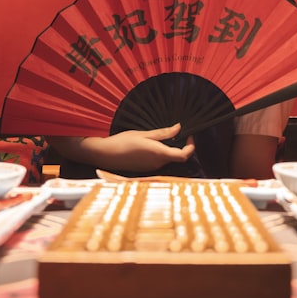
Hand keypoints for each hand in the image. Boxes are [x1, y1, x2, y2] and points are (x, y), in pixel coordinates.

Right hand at [78, 123, 195, 172]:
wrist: (106, 155)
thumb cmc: (123, 142)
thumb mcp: (144, 134)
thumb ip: (163, 133)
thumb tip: (178, 128)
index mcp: (159, 153)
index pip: (183, 155)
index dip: (190, 147)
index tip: (189, 136)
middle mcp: (158, 163)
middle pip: (177, 157)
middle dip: (180, 146)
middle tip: (177, 133)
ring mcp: (152, 167)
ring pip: (168, 159)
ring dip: (170, 149)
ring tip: (163, 136)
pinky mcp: (146, 169)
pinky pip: (159, 161)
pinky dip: (161, 153)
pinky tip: (152, 144)